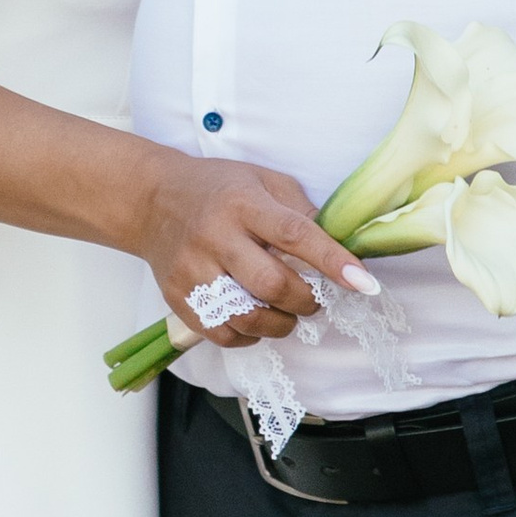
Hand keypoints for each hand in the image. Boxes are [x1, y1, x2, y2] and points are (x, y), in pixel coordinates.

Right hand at [127, 149, 375, 342]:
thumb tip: (339, 247)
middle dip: (307, 301)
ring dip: (282, 323)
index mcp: (242, 202)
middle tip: (315, 299)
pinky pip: (224, 335)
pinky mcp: (178, 298)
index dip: (332, 260)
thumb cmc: (218, 187)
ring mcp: (193, 270)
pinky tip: (255, 318)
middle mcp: (215, 236)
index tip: (364, 283)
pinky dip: (250, 336)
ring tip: (287, 311)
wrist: (152, 199)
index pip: (294, 233)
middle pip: (272, 285)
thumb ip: (299, 211)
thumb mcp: (262, 180)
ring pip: (248, 318)